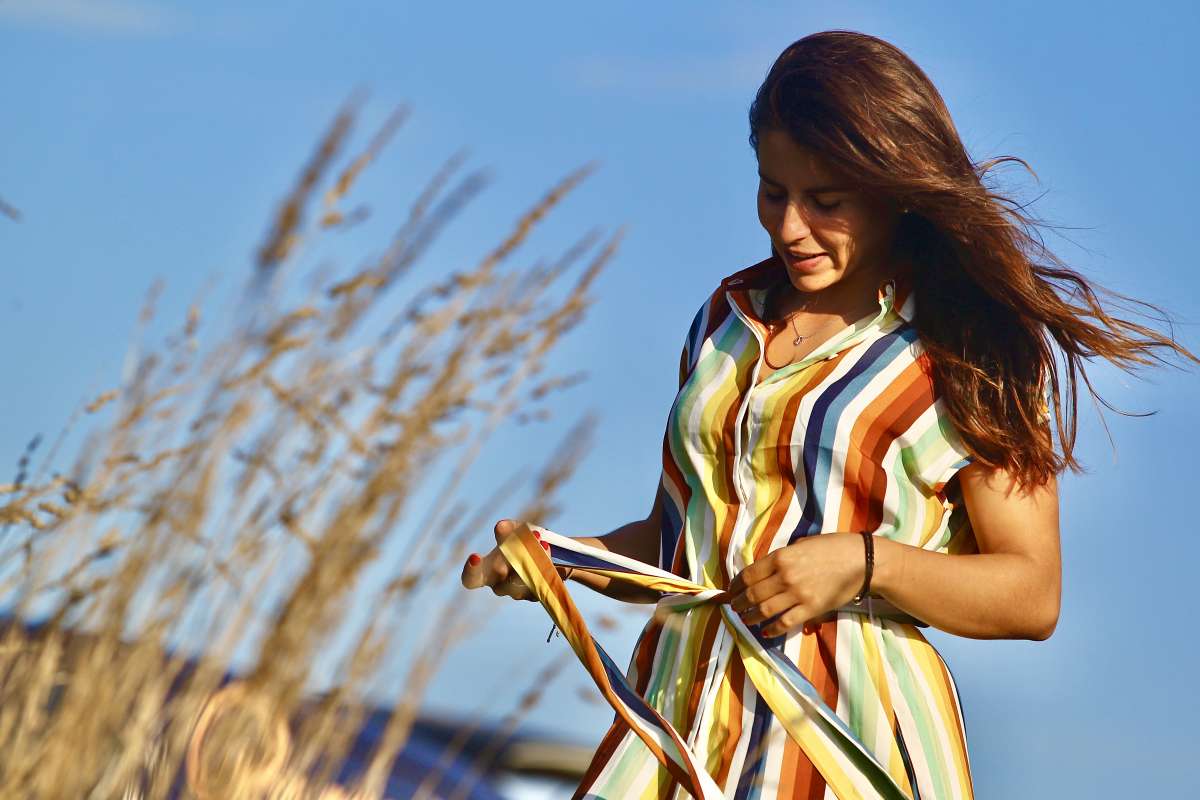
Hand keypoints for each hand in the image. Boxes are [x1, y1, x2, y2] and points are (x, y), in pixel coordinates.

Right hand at [460, 518, 555, 601]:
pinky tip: (556, 558)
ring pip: (524, 581)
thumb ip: (508, 529)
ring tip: (543, 544)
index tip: (475, 556)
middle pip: (499, 583)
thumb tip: (500, 526)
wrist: (547, 553)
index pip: (471, 579)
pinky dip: (550, 567)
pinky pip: (544, 582)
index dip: (471, 571)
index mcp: (486, 572)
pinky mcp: (538, 594)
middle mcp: (500, 586)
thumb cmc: (521, 541)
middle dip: (507, 564)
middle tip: (515, 551)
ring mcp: (519, 592)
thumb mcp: (514, 531)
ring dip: (534, 560)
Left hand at [728, 532, 866, 637]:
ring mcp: (798, 594)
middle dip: (739, 603)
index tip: (731, 591)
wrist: (861, 560)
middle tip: (734, 607)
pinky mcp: (812, 609)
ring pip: (765, 610)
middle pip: (753, 594)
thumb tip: (762, 571)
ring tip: (745, 619)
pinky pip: (785, 623)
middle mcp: (785, 576)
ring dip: (751, 617)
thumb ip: (781, 558)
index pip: (748, 574)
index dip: (736, 586)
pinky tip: (765, 631)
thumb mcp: (801, 545)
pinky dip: (772, 629)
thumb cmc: (832, 547)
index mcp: (780, 557)